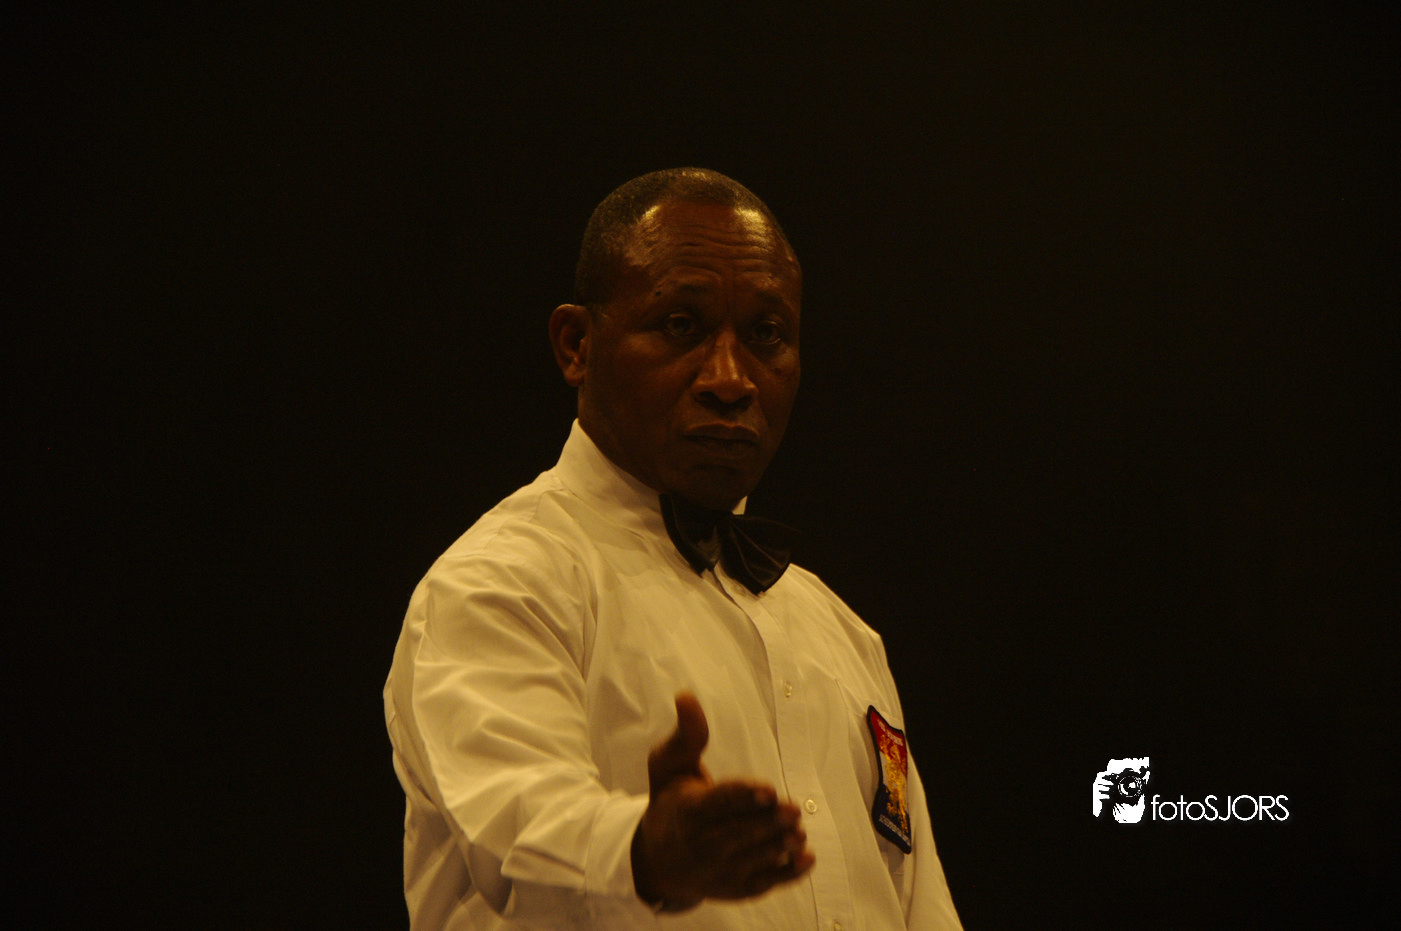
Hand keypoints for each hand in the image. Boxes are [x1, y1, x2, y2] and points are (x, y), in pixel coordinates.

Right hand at [631, 693, 814, 911]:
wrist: (657, 859)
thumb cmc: (670, 801)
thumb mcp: (669, 765)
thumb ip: (687, 734)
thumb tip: (686, 696)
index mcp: (686, 811)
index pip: (718, 803)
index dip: (743, 797)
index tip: (768, 790)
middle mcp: (700, 845)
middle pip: (738, 833)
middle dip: (766, 823)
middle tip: (793, 810)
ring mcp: (718, 871)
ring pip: (751, 859)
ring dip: (777, 848)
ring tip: (799, 833)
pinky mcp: (734, 888)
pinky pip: (762, 883)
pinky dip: (785, 875)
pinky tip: (806, 859)